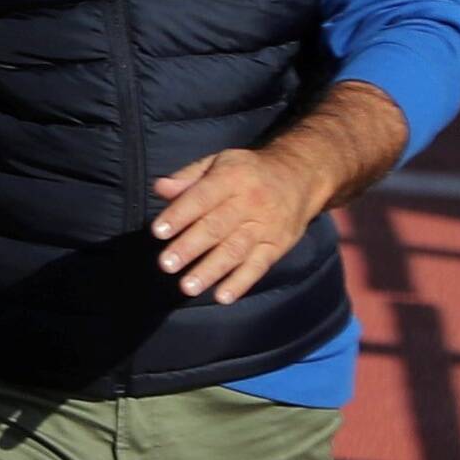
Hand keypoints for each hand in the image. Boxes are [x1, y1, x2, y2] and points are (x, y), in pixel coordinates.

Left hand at [152, 144, 324, 303]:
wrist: (300, 177)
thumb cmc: (248, 172)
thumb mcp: (219, 163)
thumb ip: (188, 177)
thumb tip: (160, 188)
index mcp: (231, 177)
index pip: (201, 197)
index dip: (180, 214)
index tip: (158, 231)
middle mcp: (249, 203)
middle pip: (216, 227)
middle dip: (190, 247)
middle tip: (167, 265)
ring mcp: (265, 227)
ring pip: (235, 251)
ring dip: (210, 270)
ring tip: (188, 287)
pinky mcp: (278, 246)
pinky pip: (258, 266)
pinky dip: (241, 282)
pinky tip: (222, 296)